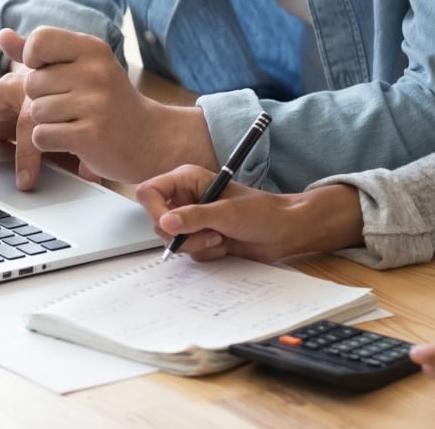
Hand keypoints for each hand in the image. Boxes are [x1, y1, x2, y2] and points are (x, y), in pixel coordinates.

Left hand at [9, 27, 216, 185]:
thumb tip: (2, 35)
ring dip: (49, 123)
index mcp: (93, 49)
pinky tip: (75, 139)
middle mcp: (96, 72)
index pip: (39, 41)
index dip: (35, 61)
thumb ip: (41, 52)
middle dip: (43, 99)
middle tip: (74, 106)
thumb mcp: (82, 67)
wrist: (151, 139)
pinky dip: (51, 142)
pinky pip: (41, 136)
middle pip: (31, 83)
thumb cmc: (111, 102)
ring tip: (77, 122)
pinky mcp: (91, 135)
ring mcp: (95, 104)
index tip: (52, 73)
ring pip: (35, 112)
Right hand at [136, 165, 364, 262]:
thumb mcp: (227, 212)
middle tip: (209, 231)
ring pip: (173, 241)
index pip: (149, 192)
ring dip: (197, 244)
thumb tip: (165, 222)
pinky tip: (224, 244)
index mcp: (187, 180)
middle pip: (158, 221)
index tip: (170, 224)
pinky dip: (206, 252)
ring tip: (221, 236)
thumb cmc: (261, 212)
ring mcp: (193, 221)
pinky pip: (188, 253)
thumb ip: (194, 217)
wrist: (284, 231)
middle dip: (183, 233)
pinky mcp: (200, 239)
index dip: (154, 209)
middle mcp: (186, 199)